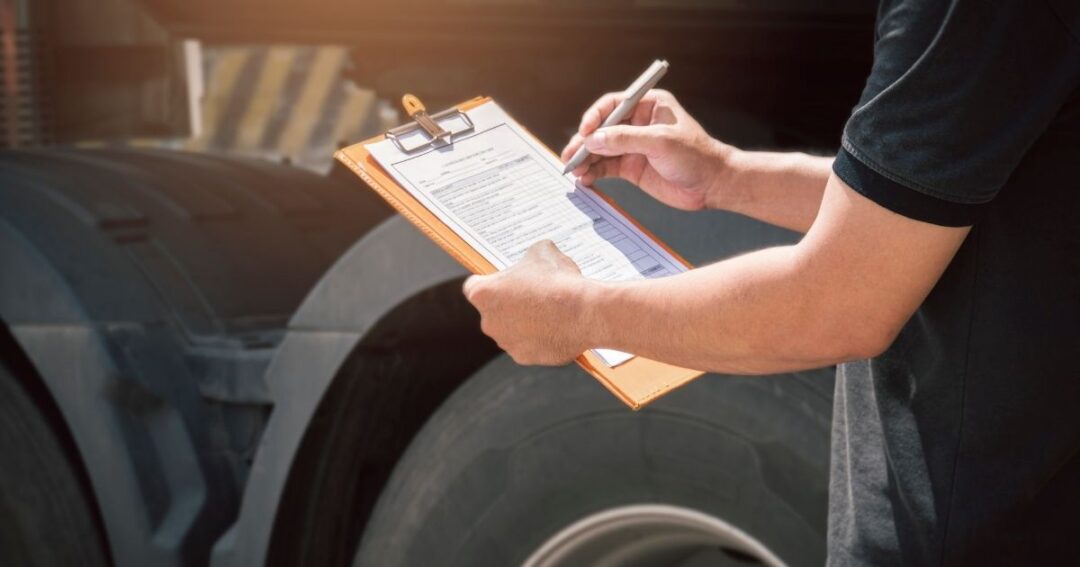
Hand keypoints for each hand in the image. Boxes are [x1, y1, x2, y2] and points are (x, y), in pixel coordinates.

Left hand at [463, 241, 592, 365]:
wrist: (584, 312)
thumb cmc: (559, 281)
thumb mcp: (543, 252)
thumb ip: (531, 255)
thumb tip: (537, 255)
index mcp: (483, 293)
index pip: (474, 286)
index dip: (491, 281)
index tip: (505, 281)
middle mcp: (488, 322)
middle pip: (493, 310)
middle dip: (510, 303)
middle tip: (534, 294)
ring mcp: (506, 342)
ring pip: (511, 329)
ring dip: (524, 322)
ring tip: (550, 311)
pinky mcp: (524, 358)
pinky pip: (528, 345)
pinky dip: (538, 339)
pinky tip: (556, 327)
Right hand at [561, 89, 728, 210]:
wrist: (713, 184)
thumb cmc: (697, 156)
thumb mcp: (661, 142)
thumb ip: (625, 140)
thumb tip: (593, 139)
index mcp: (648, 105)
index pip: (613, 105)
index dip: (595, 117)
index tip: (585, 132)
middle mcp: (638, 124)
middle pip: (602, 129)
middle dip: (585, 142)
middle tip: (570, 155)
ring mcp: (633, 146)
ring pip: (600, 149)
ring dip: (586, 159)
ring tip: (574, 170)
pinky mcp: (632, 167)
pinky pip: (606, 167)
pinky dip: (594, 173)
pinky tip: (585, 179)